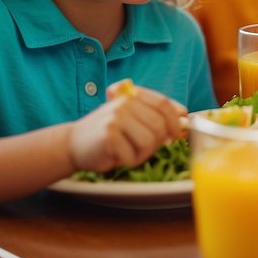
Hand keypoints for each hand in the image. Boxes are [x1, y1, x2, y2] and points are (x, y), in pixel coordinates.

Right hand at [67, 80, 185, 173]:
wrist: (72, 144)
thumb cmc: (107, 134)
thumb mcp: (131, 119)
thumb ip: (155, 115)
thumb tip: (185, 116)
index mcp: (132, 96)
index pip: (163, 104)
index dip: (175, 120)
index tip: (177, 135)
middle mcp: (124, 103)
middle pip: (159, 125)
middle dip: (156, 143)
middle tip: (141, 150)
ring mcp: (116, 118)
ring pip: (149, 141)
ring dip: (142, 154)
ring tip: (126, 152)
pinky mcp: (108, 135)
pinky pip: (133, 155)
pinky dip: (128, 161)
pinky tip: (115, 156)